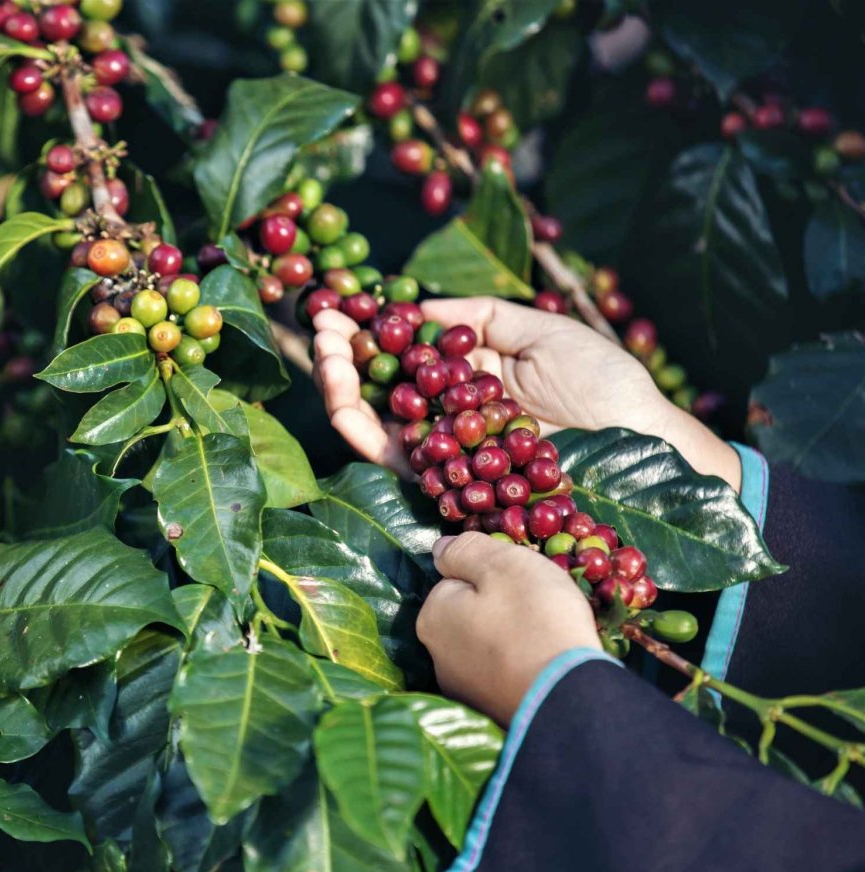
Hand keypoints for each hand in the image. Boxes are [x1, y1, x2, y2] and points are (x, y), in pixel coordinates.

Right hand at [312, 297, 739, 489]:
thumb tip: (418, 306)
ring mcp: (444, 448)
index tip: (341, 301)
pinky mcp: (447, 482)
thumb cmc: (605, 384)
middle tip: (320, 322)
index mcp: (468, 375)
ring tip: (324, 352)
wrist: (640, 442)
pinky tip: (342, 400)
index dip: (368, 326)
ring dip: (338, 386)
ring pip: (372, 420)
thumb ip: (481, 318)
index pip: (404, 349)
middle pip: (377, 383)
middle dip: (342, 352)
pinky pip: (392, 459)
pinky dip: (361, 431)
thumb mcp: (543, 331)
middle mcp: (447, 412)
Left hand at [418, 533, 599, 725]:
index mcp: (432, 618)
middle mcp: (437, 657)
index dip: (492, 577)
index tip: (522, 585)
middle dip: (500, 610)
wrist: (571, 699)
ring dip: (512, 640)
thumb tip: (441, 548)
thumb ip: (467, 551)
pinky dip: (522, 668)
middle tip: (540, 612)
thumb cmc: (535, 621)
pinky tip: (545, 668)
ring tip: (547, 640)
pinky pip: (506, 675)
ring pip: (488, 646)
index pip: (457, 581)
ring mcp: (463, 690)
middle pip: (470, 615)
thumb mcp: (503, 565)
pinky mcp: (489, 713)